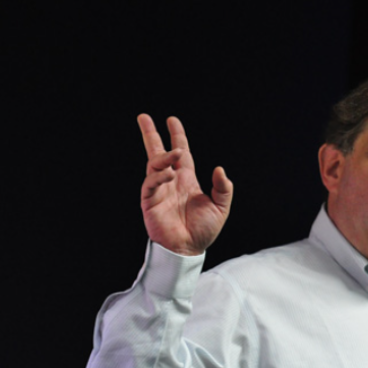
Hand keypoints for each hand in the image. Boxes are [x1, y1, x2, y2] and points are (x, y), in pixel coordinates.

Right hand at [138, 114, 232, 255]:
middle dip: (151, 135)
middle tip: (144, 117)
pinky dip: (158, 177)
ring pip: (154, 166)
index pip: (181, 153)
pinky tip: (169, 175)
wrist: (190, 250)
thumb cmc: (204, 231)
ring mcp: (159, 191)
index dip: (177, 137)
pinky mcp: (150, 202)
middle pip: (159, 153)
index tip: (172, 121)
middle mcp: (171, 182)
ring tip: (175, 154)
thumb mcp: (221, 207)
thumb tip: (219, 168)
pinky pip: (150, 184)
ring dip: (163, 157)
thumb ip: (223, 188)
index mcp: (187, 180)